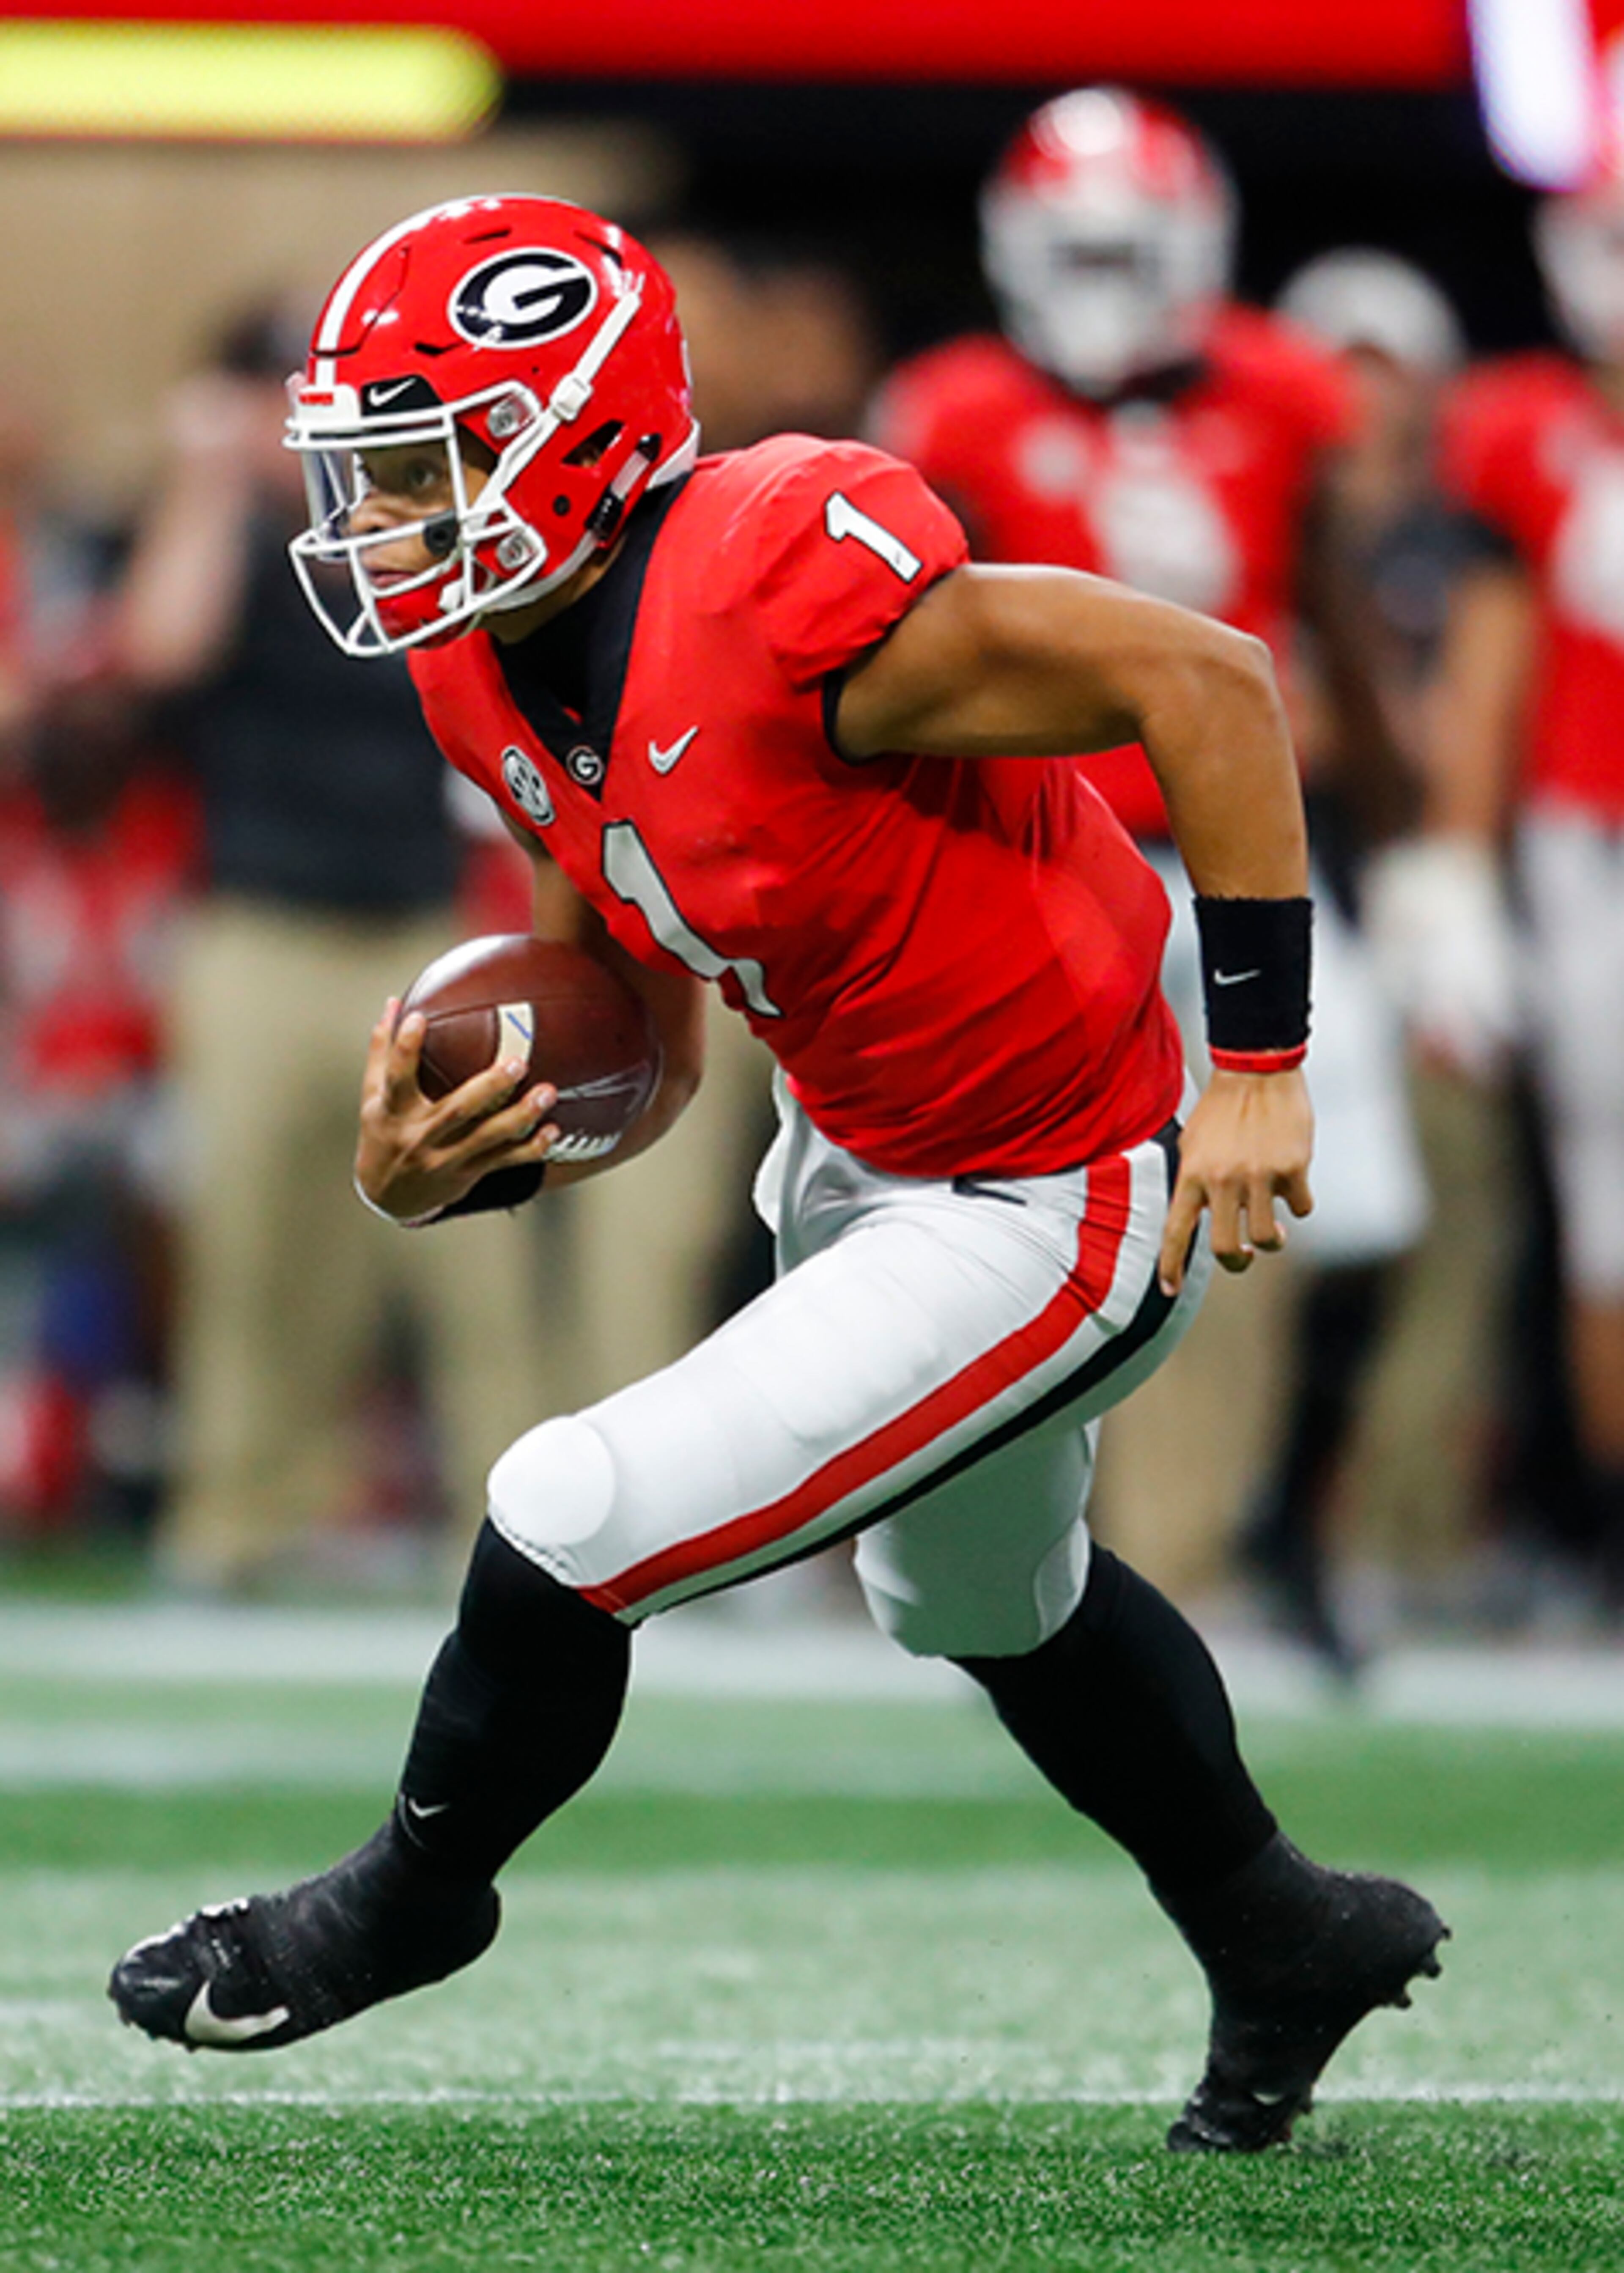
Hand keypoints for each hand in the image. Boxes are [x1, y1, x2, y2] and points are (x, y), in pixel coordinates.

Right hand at [354, 999, 559, 1223]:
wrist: (388, 1196)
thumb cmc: (383, 1132)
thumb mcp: (373, 1097)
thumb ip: (382, 1051)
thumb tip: (394, 1002)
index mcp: (392, 1111)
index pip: (395, 1077)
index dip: (404, 1048)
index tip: (419, 1016)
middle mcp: (419, 1137)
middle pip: (456, 1110)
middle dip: (489, 1087)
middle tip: (518, 1062)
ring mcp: (445, 1159)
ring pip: (488, 1139)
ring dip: (520, 1116)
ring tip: (549, 1092)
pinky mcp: (467, 1173)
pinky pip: (504, 1162)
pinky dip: (530, 1149)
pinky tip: (553, 1131)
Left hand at [1158, 1067, 1313, 1294]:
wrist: (1257, 1069)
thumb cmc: (1222, 1108)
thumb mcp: (1193, 1143)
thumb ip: (1195, 1181)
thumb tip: (1200, 1219)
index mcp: (1192, 1175)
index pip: (1175, 1232)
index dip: (1170, 1266)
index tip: (1169, 1292)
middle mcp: (1222, 1181)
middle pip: (1226, 1248)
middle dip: (1237, 1263)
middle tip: (1244, 1257)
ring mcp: (1259, 1177)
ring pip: (1268, 1238)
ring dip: (1273, 1240)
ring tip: (1277, 1230)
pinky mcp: (1293, 1169)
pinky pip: (1301, 1207)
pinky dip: (1299, 1203)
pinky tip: (1294, 1185)